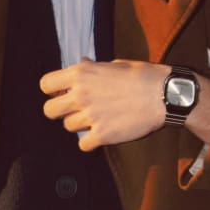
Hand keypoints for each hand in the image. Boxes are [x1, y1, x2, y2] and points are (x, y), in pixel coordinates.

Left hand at [40, 59, 166, 150]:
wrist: (164, 94)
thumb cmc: (142, 75)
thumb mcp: (114, 64)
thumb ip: (93, 68)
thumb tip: (82, 65)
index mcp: (82, 73)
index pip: (46, 84)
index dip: (53, 90)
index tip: (63, 93)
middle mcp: (82, 94)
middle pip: (49, 110)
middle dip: (59, 111)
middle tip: (73, 110)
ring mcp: (91, 116)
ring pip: (68, 127)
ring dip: (80, 124)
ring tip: (96, 119)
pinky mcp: (103, 135)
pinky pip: (83, 144)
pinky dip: (90, 142)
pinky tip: (102, 133)